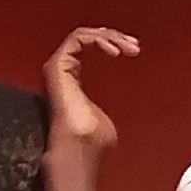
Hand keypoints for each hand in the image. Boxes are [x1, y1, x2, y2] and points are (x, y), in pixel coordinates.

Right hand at [43, 27, 135, 158]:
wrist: (78, 155)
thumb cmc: (89, 147)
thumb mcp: (103, 119)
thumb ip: (103, 106)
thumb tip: (117, 105)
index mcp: (73, 83)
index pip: (87, 49)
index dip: (111, 43)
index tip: (133, 50)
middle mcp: (63, 74)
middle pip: (87, 39)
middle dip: (114, 36)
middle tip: (133, 45)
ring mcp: (59, 70)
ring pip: (81, 35)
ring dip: (109, 36)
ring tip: (127, 46)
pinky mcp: (56, 69)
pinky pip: (75, 40)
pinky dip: (97, 39)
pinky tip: (112, 50)